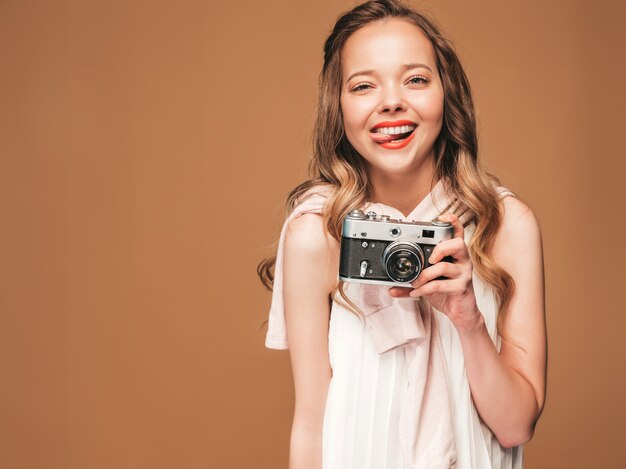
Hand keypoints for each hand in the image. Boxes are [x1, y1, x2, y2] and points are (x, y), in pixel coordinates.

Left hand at [388, 213, 481, 332]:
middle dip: (440, 248)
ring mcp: (464, 274)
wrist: (461, 312)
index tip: (441, 218)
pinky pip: (441, 284)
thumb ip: (410, 283)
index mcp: (455, 254)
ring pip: (445, 266)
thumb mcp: (427, 284)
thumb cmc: (446, 292)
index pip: (458, 232)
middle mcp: (462, 260)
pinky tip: (417, 292)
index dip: (453, 221)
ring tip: (415, 282)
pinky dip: (425, 289)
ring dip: (425, 274)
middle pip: (458, 244)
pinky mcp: (461, 287)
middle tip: (428, 259)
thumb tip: (391, 288)